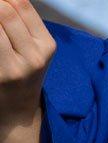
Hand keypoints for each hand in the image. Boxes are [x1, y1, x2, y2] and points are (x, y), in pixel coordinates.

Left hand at [0, 1, 52, 127]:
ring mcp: (13, 68)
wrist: (16, 110)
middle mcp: (33, 58)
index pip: (20, 3)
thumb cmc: (22, 71)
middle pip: (4, 10)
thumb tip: (5, 1)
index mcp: (46, 46)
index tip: (2, 6)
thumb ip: (21, 18)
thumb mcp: (33, 47)